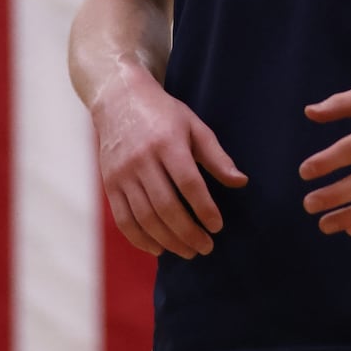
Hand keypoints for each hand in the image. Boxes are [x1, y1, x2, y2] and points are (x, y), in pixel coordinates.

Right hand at [92, 64, 245, 259]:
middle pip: (166, 206)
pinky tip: (159, 249)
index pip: (188, 184)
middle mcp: (142, 159)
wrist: (119, 99)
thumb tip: (241, 182)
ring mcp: (122, 173)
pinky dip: (141, 239)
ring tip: (188, 251)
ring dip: (168, 240)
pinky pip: (123, 219)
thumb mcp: (194, 126)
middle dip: (188, 233)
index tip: (218, 226)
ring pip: (145, 217)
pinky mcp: (109, 184)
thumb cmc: (163, 113)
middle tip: (206, 247)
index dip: (204, 209)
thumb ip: (217, 156)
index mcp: (167, 142)